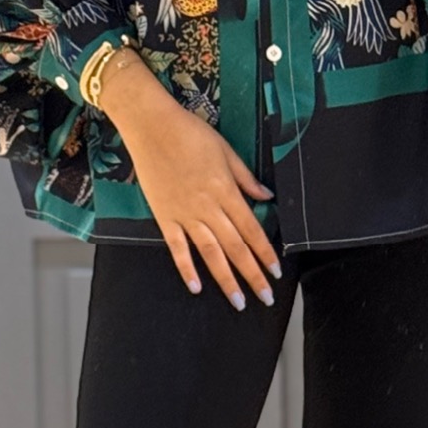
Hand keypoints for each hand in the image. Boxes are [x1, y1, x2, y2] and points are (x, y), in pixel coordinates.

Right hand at [110, 79, 282, 307]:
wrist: (151, 126)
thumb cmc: (191, 133)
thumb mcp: (226, 150)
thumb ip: (246, 178)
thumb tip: (266, 196)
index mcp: (226, 191)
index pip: (251, 230)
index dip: (265, 253)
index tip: (276, 272)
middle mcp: (208, 207)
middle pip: (235, 248)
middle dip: (252, 275)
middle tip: (265, 298)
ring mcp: (184, 214)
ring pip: (209, 253)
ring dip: (225, 279)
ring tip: (237, 302)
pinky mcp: (163, 216)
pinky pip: (177, 248)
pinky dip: (186, 268)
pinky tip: (196, 287)